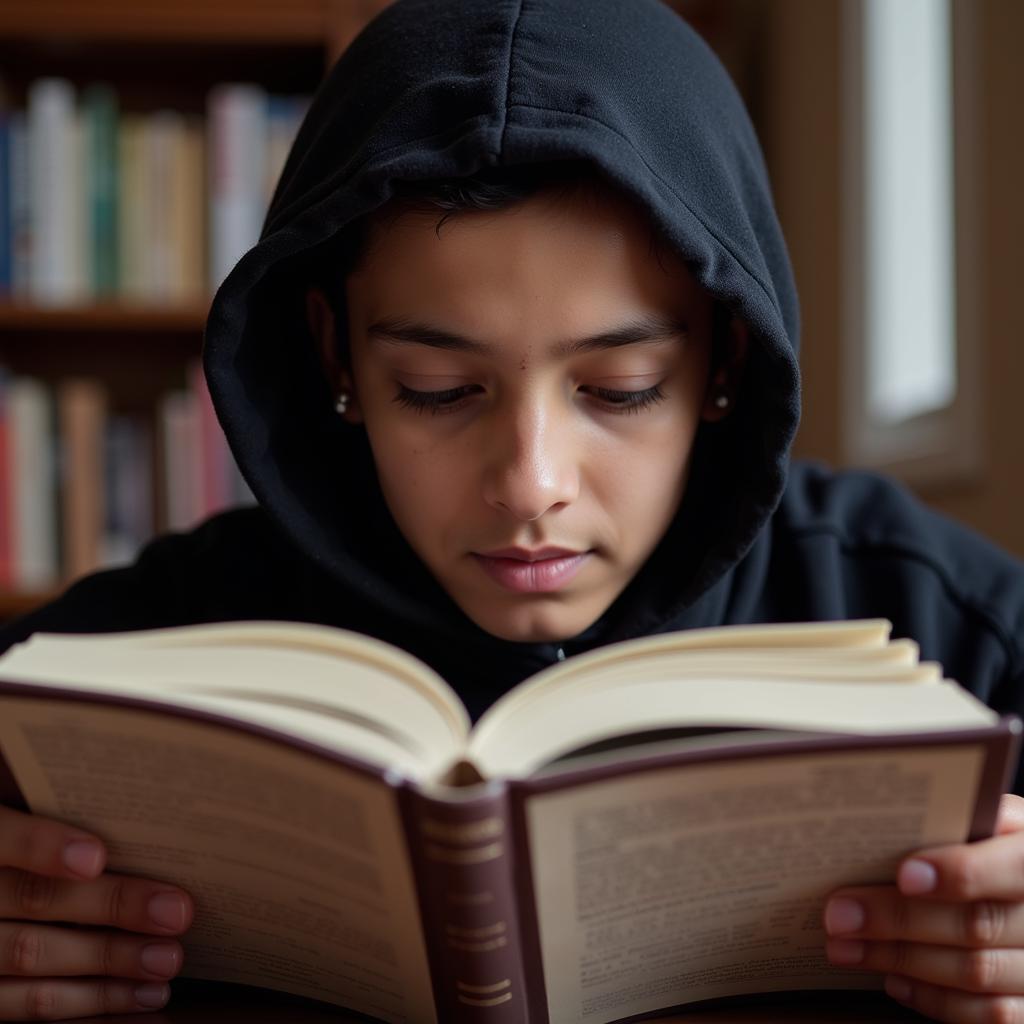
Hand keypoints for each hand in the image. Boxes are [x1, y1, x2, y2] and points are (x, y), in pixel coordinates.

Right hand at [0, 804, 193, 1019]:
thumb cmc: (17, 846)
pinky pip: (25, 1006)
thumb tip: (123, 794)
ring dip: (108, 960)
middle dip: (110, 906)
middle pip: (34, 899)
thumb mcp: (16, 811)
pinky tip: (139, 995)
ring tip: (167, 959)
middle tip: (174, 912)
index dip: (44, 847)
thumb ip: (51, 808)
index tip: (96, 857)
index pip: (2, 838)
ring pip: (31, 956)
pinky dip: (88, 1002)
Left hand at [823, 793, 1023, 1022]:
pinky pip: (987, 1016)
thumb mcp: (989, 820)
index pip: (1010, 869)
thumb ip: (952, 820)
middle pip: (976, 925)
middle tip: (839, 915)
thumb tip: (887, 817)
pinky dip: (933, 999)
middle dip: (898, 921)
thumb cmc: (993, 848)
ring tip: (844, 947)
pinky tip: (892, 979)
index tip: (905, 876)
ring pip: (974, 974)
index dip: (959, 873)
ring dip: (899, 960)